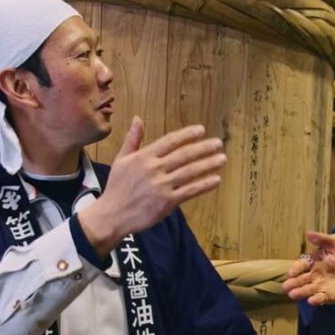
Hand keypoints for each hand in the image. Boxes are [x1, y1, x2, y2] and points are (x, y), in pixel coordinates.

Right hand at [78, 117, 224, 256]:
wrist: (112, 215)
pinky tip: (216, 179)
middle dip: (204, 148)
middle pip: (184, 155)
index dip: (187, 135)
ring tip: (222, 158)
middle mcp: (154, 169)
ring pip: (190, 171)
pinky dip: (204, 184)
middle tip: (218, 143)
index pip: (170, 141)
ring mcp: (162, 186)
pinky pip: (190, 191)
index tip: (201, 130)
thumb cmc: (117, 187)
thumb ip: (132, 140)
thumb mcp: (121, 160)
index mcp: (143, 157)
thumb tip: (137, 118)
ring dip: (208, 164)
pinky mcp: (167, 202)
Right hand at [281, 232, 334, 305]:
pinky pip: (320, 298)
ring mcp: (320, 286)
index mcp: (314, 262)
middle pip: (301, 279)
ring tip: (292, 294)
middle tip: (285, 286)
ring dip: (300, 292)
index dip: (296, 268)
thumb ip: (323, 239)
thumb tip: (308, 233)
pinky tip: (311, 300)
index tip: (291, 272)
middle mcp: (314, 275)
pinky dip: (316, 299)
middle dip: (293, 283)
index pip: (302, 265)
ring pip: (307, 290)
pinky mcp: (328, 296)